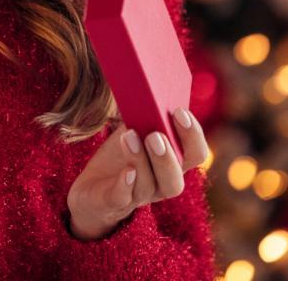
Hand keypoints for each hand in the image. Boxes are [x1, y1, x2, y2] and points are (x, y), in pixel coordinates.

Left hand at [66, 107, 208, 240]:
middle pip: (175, 177)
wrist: (92, 190)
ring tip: (129, 136)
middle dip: (167, 155)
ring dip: (141, 160)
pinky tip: (126, 171)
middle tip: (155, 134)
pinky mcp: (113, 202)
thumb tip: (143, 85)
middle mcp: (161, 183)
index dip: (192, 135)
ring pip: (150, 185)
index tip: (179, 112)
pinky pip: (122, 197)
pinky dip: (126, 184)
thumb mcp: (132, 132)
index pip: (195, 154)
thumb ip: (142, 116)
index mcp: (173, 164)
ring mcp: (138, 195)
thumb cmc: (119, 156)